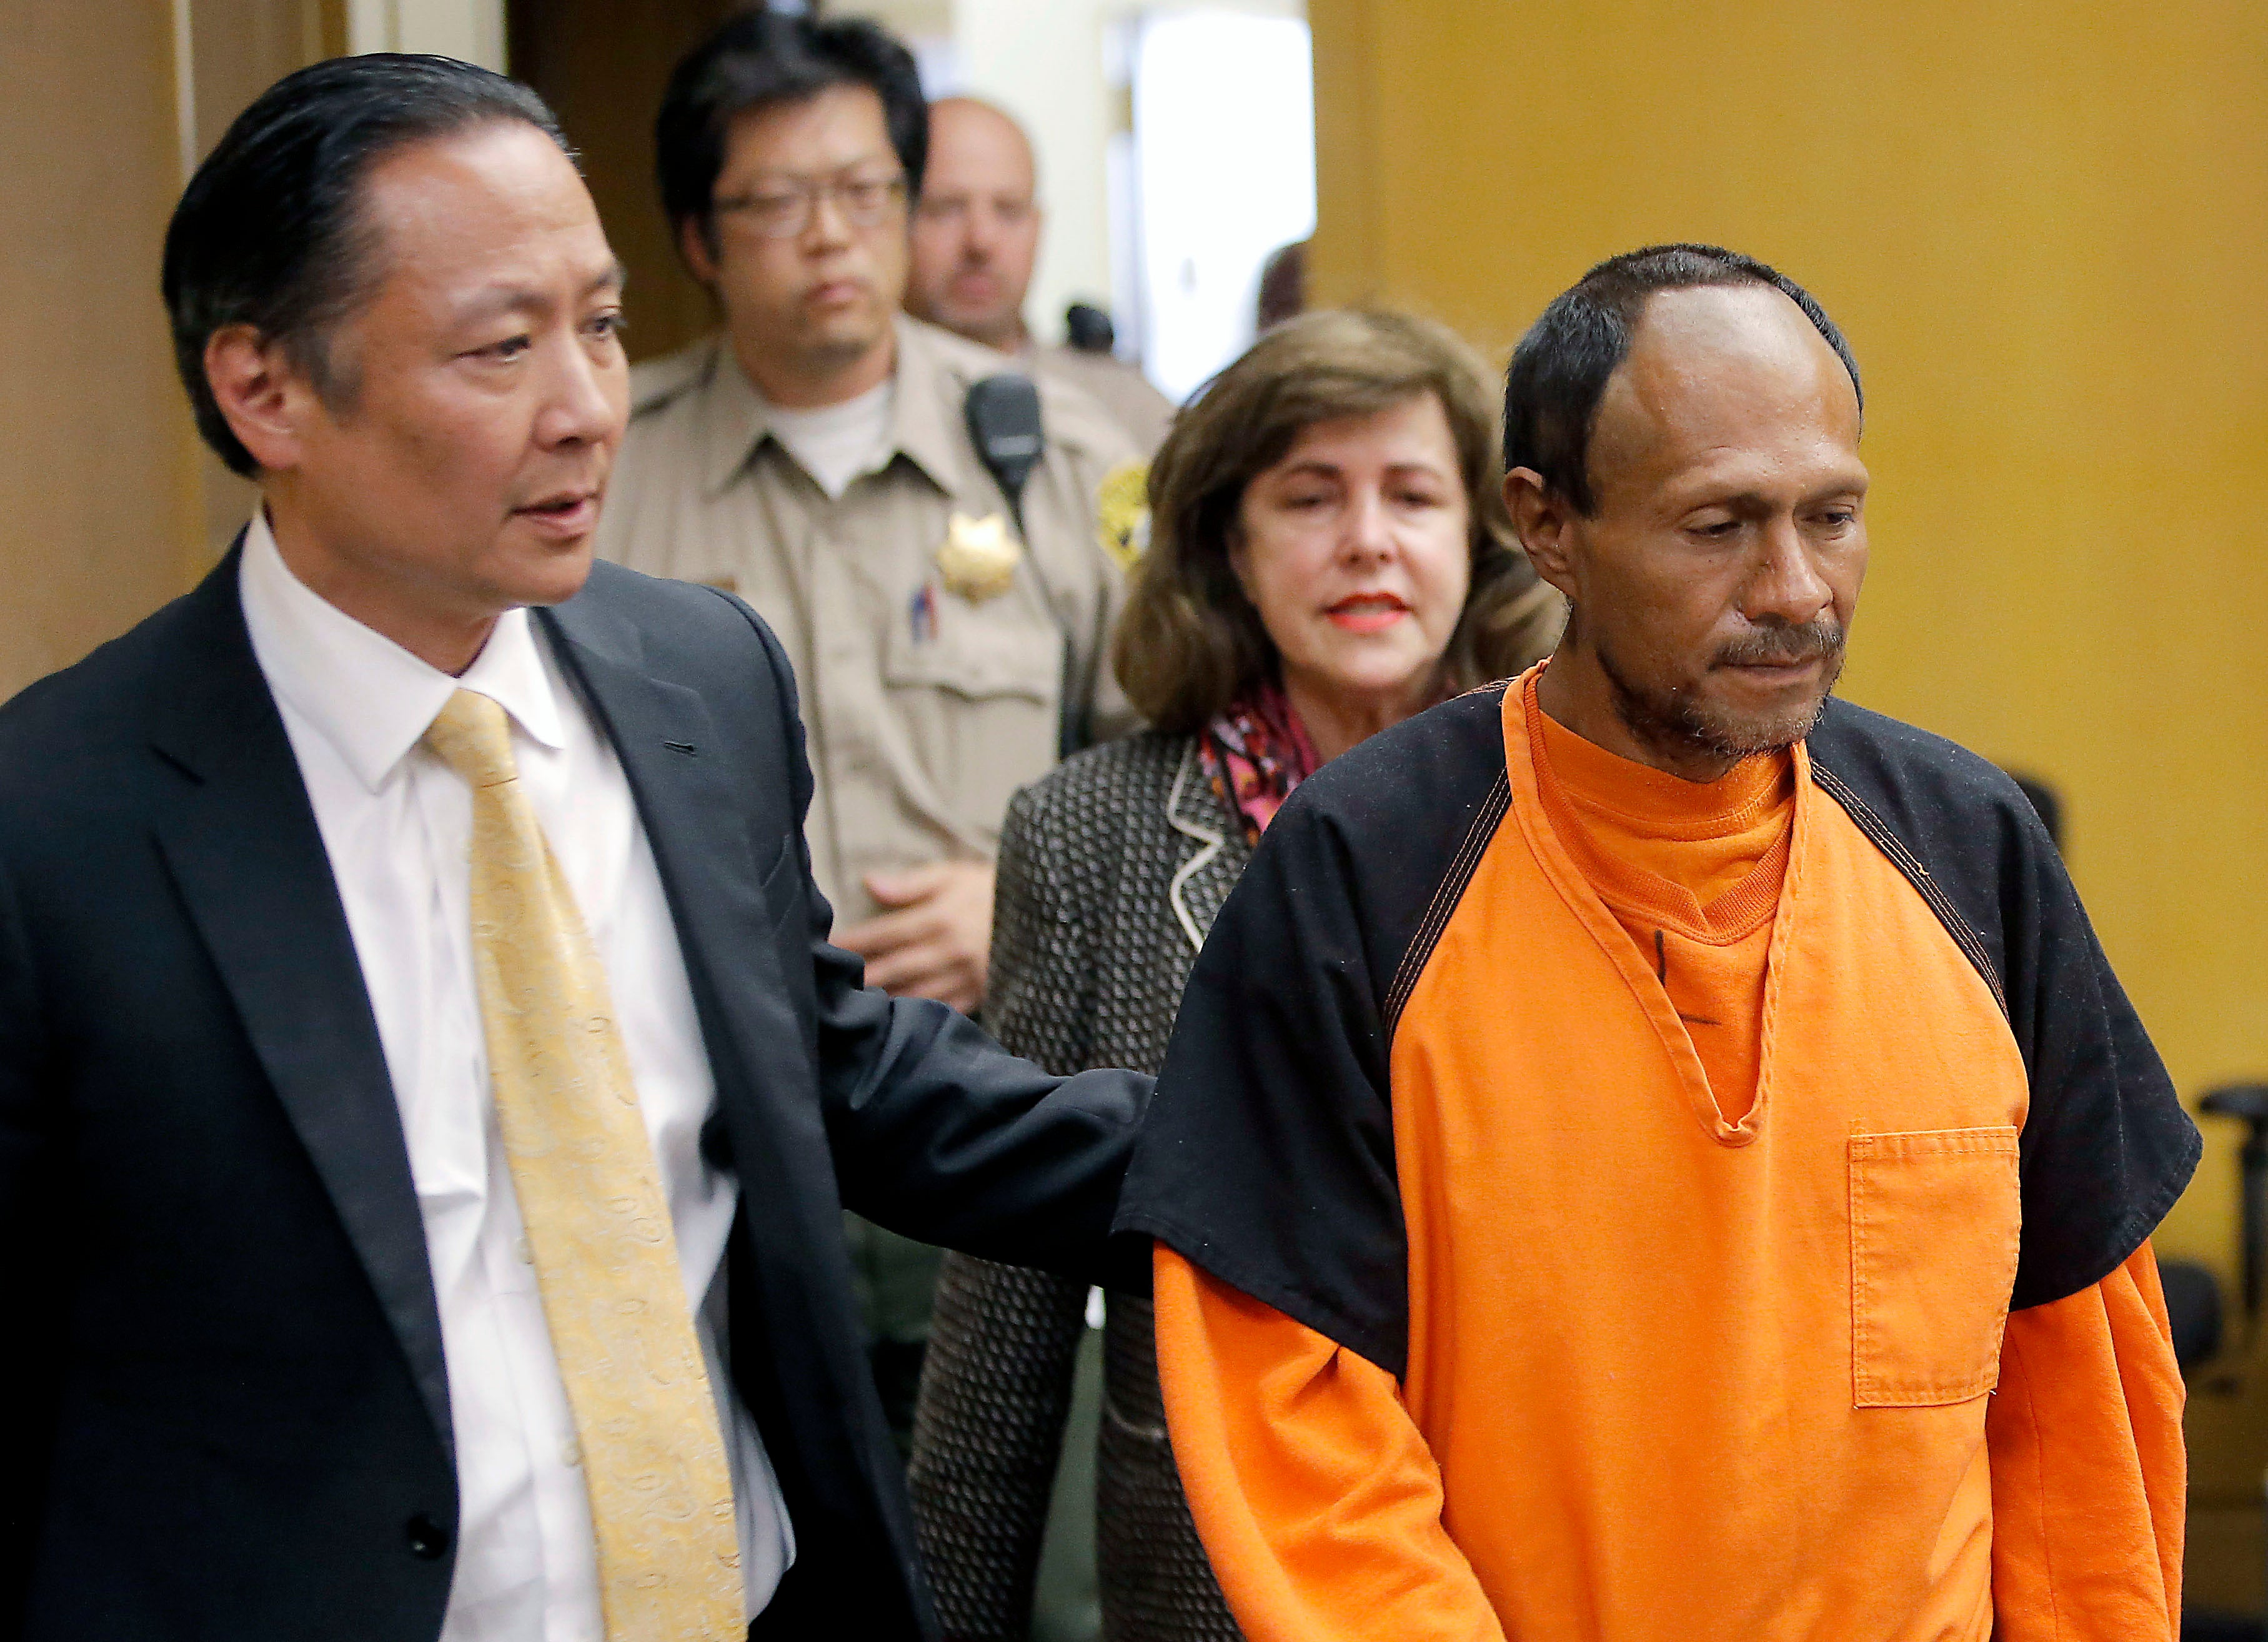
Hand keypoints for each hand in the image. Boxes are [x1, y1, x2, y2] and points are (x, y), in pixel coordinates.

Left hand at [835, 860, 994, 1013]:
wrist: (1048, 913)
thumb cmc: (993, 889)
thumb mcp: (955, 875)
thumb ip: (912, 883)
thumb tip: (869, 883)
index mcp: (941, 917)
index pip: (887, 932)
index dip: (855, 941)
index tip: (827, 946)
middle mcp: (951, 950)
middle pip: (896, 968)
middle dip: (863, 976)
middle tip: (830, 984)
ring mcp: (967, 976)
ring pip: (917, 994)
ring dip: (885, 1001)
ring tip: (856, 1007)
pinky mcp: (981, 994)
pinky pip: (944, 1010)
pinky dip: (919, 1016)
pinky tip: (897, 1021)